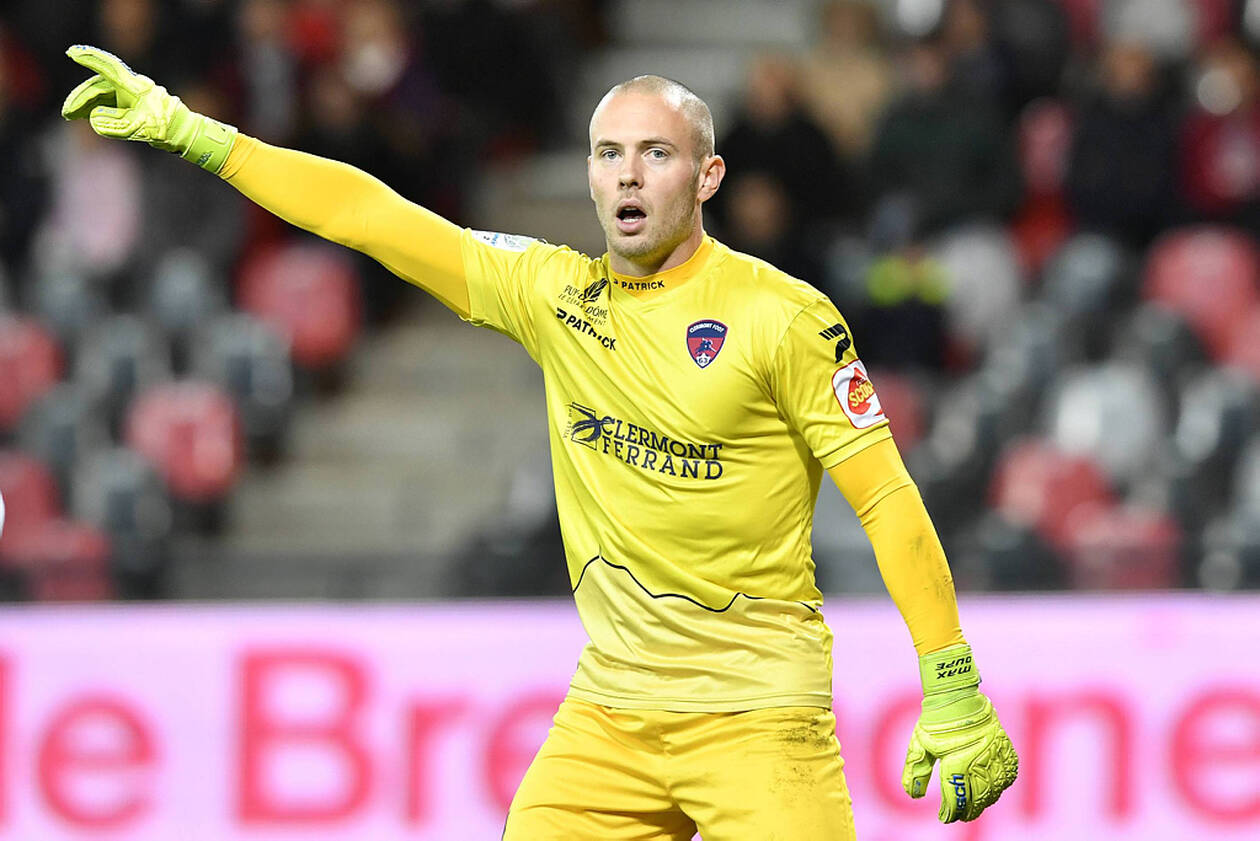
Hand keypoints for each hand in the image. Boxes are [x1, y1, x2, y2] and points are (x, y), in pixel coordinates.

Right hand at [61, 44, 236, 172]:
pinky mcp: (131, 102)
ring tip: (71, 115)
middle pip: (99, 87)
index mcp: (135, 87)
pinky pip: (109, 102)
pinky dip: (96, 108)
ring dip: (86, 105)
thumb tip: (93, 119)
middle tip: (67, 113)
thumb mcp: (137, 128)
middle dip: (81, 99)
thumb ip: (114, 125)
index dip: (90, 60)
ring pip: (102, 95)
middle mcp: (132, 86)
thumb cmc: (164, 128)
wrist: (183, 133)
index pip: (109, 69)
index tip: (73, 53)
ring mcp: (131, 94)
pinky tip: (85, 116)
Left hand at [902, 644, 1017, 821]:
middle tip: (960, 815)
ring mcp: (995, 753)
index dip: (950, 811)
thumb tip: (912, 794)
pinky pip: (1010, 773)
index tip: (944, 817)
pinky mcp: (1005, 747)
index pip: (956, 796)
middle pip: (978, 797)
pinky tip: (994, 789)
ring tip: (975, 806)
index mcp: (957, 760)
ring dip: (985, 801)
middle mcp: (979, 759)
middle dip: (968, 810)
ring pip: (996, 788)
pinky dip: (1002, 785)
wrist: (957, 695)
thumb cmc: (936, 720)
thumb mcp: (920, 743)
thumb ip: (916, 770)